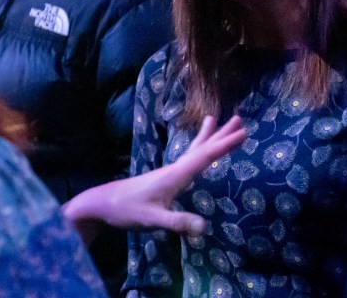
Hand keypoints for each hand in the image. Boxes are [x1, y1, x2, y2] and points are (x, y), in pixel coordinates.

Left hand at [62, 115, 244, 241]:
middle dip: (221, 134)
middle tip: (239, 119)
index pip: (205, 156)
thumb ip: (176, 223)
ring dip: (209, 137)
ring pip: (194, 150)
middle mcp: (174, 169)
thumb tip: (203, 227)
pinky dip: (197, 149)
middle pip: (201, 147)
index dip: (225, 145)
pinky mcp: (165, 179)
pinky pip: (188, 159)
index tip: (243, 133)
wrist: (103, 204)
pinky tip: (199, 151)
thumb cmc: (126, 211)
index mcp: (175, 175)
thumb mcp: (152, 220)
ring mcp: (169, 173)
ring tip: (217, 120)